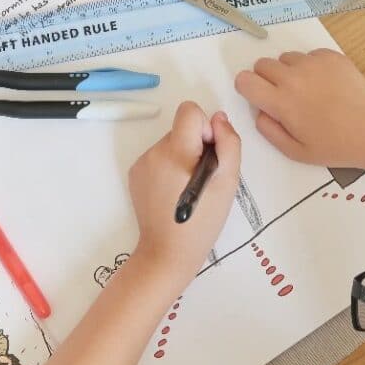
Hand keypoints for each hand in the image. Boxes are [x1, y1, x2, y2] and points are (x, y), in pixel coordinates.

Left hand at [129, 102, 240, 277]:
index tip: (209, 155)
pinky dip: (170, 169)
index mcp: (175, 152)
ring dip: (183, 159)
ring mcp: (141, 164)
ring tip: (188, 190)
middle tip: (203, 181)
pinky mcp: (135, 175)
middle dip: (196, 147)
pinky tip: (174, 193)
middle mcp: (154, 152)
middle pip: (181, 130)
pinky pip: (159, 159)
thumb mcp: (227, 183)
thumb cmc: (202, 222)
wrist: (167, 253)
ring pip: (171, 145)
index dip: (205, 128)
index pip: (189, 111)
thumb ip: (229, 144)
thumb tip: (219, 119)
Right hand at [235, 49, 364, 169]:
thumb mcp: (295, 151)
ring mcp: (313, 64)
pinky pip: (308, 55)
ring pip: (285, 58)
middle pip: (261, 64)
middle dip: (265, 79)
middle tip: (282, 97)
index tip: (258, 97)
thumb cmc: (336, 145)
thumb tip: (260, 113)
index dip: (247, 89)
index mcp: (281, 102)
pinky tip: (324, 86)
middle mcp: (293, 77)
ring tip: (306, 91)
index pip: (244, 80)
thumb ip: (269, 131)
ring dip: (288, 71)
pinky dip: (310, 67)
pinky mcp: (331, 57)